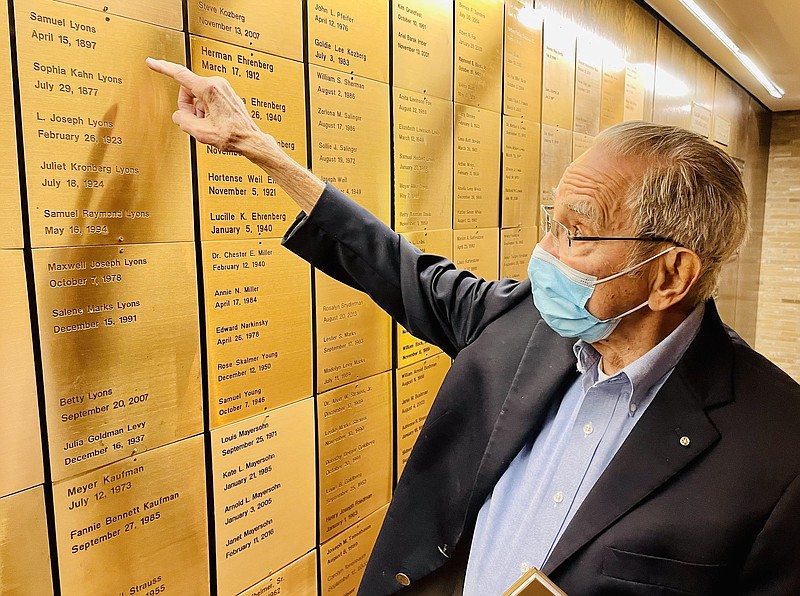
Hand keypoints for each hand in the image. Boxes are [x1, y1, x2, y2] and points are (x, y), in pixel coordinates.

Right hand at [145, 58, 272, 157]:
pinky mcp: (226, 92)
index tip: (152, 62)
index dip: (163, 68)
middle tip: (196, 121)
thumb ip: (182, 120)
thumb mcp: (200, 132)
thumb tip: (180, 115)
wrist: (250, 139)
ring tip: (208, 123)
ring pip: (197, 95)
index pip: (179, 74)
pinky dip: (206, 109)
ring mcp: (223, 87)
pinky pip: (207, 98)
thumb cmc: (232, 135)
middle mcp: (216, 83)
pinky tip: (214, 121)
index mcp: (208, 89)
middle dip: (187, 106)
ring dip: (198, 110)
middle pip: (188, 89)